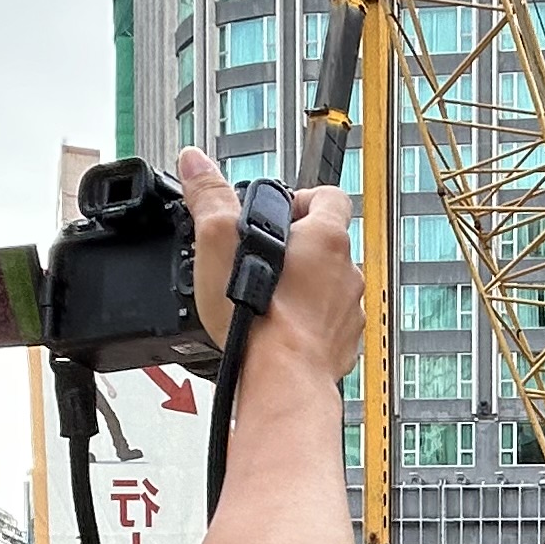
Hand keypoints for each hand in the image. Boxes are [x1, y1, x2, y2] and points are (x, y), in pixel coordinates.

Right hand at [175, 148, 359, 388]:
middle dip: (299, 248)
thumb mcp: (219, 244)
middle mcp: (347, 271)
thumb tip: (196, 162)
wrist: (282, 381)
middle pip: (329, 243)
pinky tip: (280, 329)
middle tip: (264, 259)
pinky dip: (310, 323)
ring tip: (269, 297)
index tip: (278, 213)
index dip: (302, 199)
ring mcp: (348, 309)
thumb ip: (210, 197)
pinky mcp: (343, 343)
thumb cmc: (258, 320)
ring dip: (306, 286)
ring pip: (330, 284)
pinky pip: (330, 323)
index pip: (328, 196)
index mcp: (326, 238)